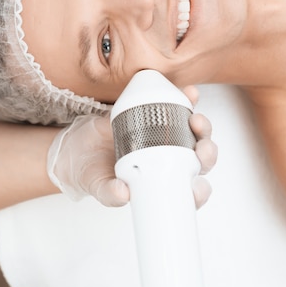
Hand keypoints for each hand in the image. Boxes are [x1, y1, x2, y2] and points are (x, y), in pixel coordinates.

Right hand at [47, 89, 216, 208]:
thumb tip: (123, 193)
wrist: (78, 145)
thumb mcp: (99, 186)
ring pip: (195, 133)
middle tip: (201, 149)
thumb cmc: (94, 172)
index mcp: (160, 183)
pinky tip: (190, 92)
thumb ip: (110, 194)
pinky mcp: (156, 114)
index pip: (188, 191)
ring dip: (202, 127)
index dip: (199, 191)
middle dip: (207, 153)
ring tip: (195, 120)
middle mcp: (168, 160)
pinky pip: (177, 105)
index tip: (199, 188)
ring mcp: (165, 136)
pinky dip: (187, 98)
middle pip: (199, 159)